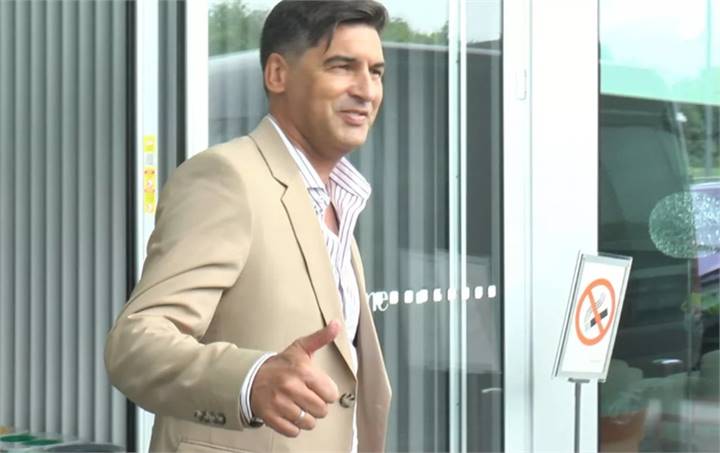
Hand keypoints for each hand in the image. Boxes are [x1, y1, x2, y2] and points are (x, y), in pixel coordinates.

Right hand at [250, 320, 340, 436]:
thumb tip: (337, 324)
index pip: (331, 394)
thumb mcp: (301, 348)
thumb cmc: (281, 364)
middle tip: (308, 398)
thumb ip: (321, 338)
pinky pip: (293, 431)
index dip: (327, 393)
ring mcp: (280, 404)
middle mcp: (291, 387)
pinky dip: (293, 426)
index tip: (318, 388)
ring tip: (300, 407)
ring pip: (308, 423)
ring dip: (307, 418)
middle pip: (321, 410)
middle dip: (318, 406)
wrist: (251, 377)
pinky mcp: (270, 417)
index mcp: (302, 371)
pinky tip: (289, 415)